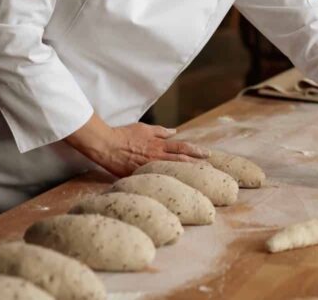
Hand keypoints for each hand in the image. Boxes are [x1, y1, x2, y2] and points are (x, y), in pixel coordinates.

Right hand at [64, 114, 207, 177]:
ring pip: (171, 173)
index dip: (196, 151)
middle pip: (181, 162)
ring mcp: (149, 169)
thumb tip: (174, 132)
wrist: (107, 146)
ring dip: (185, 176)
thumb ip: (160, 131)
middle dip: (197, 166)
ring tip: (198, 181)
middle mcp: (156, 158)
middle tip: (210, 171)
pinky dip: (166, 184)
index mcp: (159, 145)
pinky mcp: (140, 177)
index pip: (182, 148)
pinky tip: (174, 190)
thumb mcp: (145, 128)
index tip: (207, 155)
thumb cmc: (125, 135)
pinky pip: (156, 181)